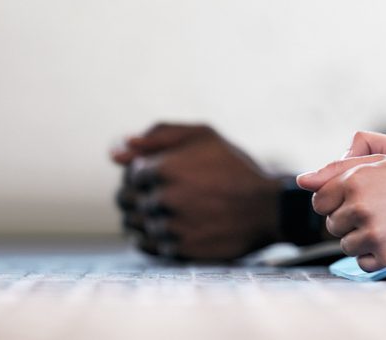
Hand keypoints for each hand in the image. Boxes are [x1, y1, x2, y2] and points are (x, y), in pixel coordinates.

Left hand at [110, 123, 281, 261]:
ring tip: (169, 210)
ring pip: (134, 224)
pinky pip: (147, 245)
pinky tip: (170, 227)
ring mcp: (170, 227)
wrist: (267, 209)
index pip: (131, 172)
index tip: (165, 174)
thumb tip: (117, 149)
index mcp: (165, 168)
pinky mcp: (178, 250)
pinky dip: (152, 237)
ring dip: (144, 217)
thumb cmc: (234, 168)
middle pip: (125, 199)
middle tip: (164, 193)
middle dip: (138, 195)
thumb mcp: (204, 136)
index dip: (145, 173)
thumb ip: (159, 135)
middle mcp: (163, 199)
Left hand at [297, 133, 385, 271]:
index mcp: (358, 178)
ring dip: (364, 239)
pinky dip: (376, 256)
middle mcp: (362, 205)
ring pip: (345, 245)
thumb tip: (303, 180)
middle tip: (383, 210)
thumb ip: (343, 163)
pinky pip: (363, 263)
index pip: (320, 199)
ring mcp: (374, 234)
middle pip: (331, 224)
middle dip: (351, 219)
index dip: (339, 200)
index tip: (362, 198)